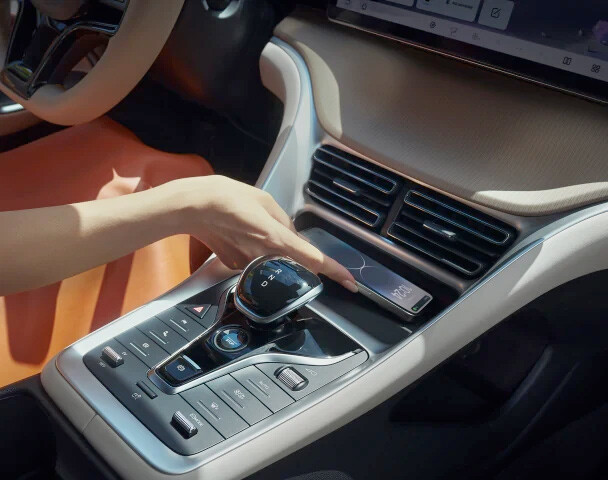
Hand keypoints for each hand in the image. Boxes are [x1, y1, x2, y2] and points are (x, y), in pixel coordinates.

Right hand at [163, 176, 357, 291]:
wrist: (193, 207)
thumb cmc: (228, 198)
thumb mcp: (266, 201)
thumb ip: (285, 222)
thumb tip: (292, 235)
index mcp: (277, 239)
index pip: (314, 261)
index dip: (336, 272)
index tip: (351, 283)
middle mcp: (264, 257)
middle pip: (294, 264)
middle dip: (295, 253)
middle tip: (275, 230)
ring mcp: (248, 265)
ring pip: (273, 263)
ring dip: (272, 250)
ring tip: (252, 227)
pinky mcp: (235, 267)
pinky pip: (255, 262)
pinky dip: (255, 251)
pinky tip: (241, 235)